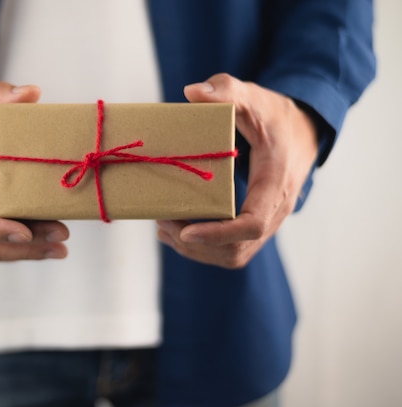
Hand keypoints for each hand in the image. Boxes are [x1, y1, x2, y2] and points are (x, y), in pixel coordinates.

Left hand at [157, 73, 317, 268]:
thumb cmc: (276, 115)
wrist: (303, 131)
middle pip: (238, 249)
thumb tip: (191, 92)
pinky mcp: (257, 224)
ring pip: (235, 255)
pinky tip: (178, 232)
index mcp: (276, 182)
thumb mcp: (254, 97)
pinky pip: (234, 249)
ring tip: (165, 229)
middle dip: (198, 245)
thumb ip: (226, 90)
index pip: (252, 224)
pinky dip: (205, 248)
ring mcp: (268, 221)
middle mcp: (276, 209)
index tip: (185, 232)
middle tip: (163, 224)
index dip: (218, 234)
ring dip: (198, 251)